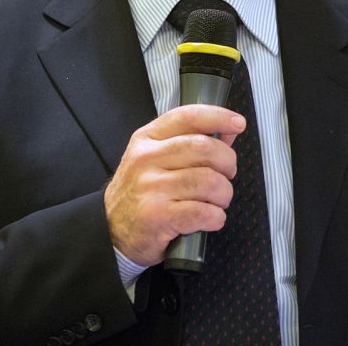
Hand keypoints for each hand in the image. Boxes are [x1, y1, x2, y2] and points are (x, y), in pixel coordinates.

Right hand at [104, 104, 245, 266]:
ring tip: (218, 201)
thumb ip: (188, 143)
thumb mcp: (154, 159)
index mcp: (147, 139)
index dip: (217, 116)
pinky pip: (202, 212)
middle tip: (227, 174)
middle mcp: (146, 159)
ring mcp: (151, 188)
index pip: (187, 117)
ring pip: (208, 181)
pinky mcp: (157, 216)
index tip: (237, 123)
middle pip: (204, 148)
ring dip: (223, 194)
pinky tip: (211, 218)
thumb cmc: (139, 193)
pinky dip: (216, 217)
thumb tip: (226, 133)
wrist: (110, 231)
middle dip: (227, 162)